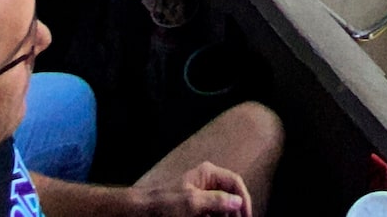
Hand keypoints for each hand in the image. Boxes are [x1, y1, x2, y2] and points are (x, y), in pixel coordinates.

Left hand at [119, 163, 253, 213]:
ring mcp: (200, 194)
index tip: (247, 216)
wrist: (139, 212)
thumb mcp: (192, 203)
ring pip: (221, 206)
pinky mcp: (193, 206)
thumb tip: (238, 202)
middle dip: (235, 210)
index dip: (244, 199)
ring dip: (226, 216)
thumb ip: (217, 201)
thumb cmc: (165, 204)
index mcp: (208, 173)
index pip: (235, 182)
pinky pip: (210, 212)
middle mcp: (206, 181)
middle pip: (230, 195)